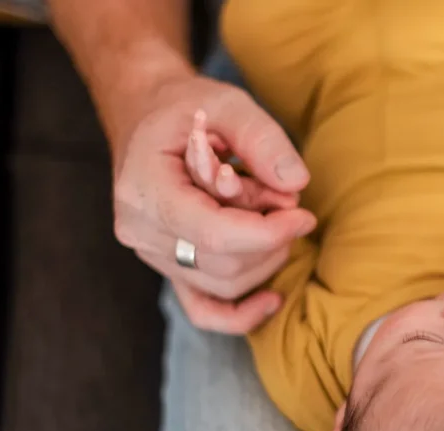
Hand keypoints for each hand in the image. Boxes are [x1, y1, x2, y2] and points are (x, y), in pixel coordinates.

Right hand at [112, 74, 316, 332]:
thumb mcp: (227, 105)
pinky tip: (273, 298)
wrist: (148, 115)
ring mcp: (151, 255)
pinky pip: (204, 309)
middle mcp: (139, 231)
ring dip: (265, 255)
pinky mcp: (168, 267)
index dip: (268, 232)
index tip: (304, 215)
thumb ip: (262, 140)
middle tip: (286, 201)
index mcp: (144, 190)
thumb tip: (296, 184)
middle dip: (271, 237)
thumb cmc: (186, 108)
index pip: (214, 234)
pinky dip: (241, 312)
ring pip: (225, 282)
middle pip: (225, 261)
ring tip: (270, 212)